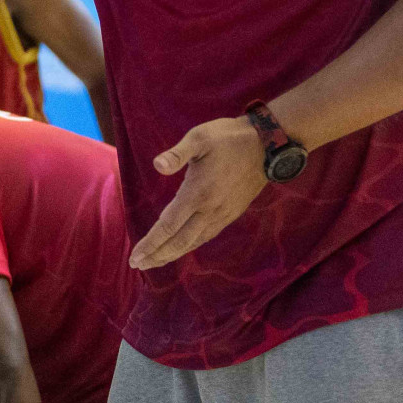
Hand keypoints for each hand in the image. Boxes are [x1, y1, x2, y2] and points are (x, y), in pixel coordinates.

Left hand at [128, 116, 267, 270]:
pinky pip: (206, 236)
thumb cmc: (228, 138)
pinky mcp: (231, 213)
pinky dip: (190, 246)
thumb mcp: (199, 138)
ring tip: (154, 261)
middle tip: (137, 265)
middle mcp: (210, 210)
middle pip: (179, 242)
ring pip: (194, 242)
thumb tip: (157, 165)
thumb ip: (177, 154)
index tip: (135, 257)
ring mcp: (223, 214)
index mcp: (198, 194)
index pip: (168, 226)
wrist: (267, 145)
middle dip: (157, 255)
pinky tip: (182, 247)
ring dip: (172, 254)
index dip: (151, 244)